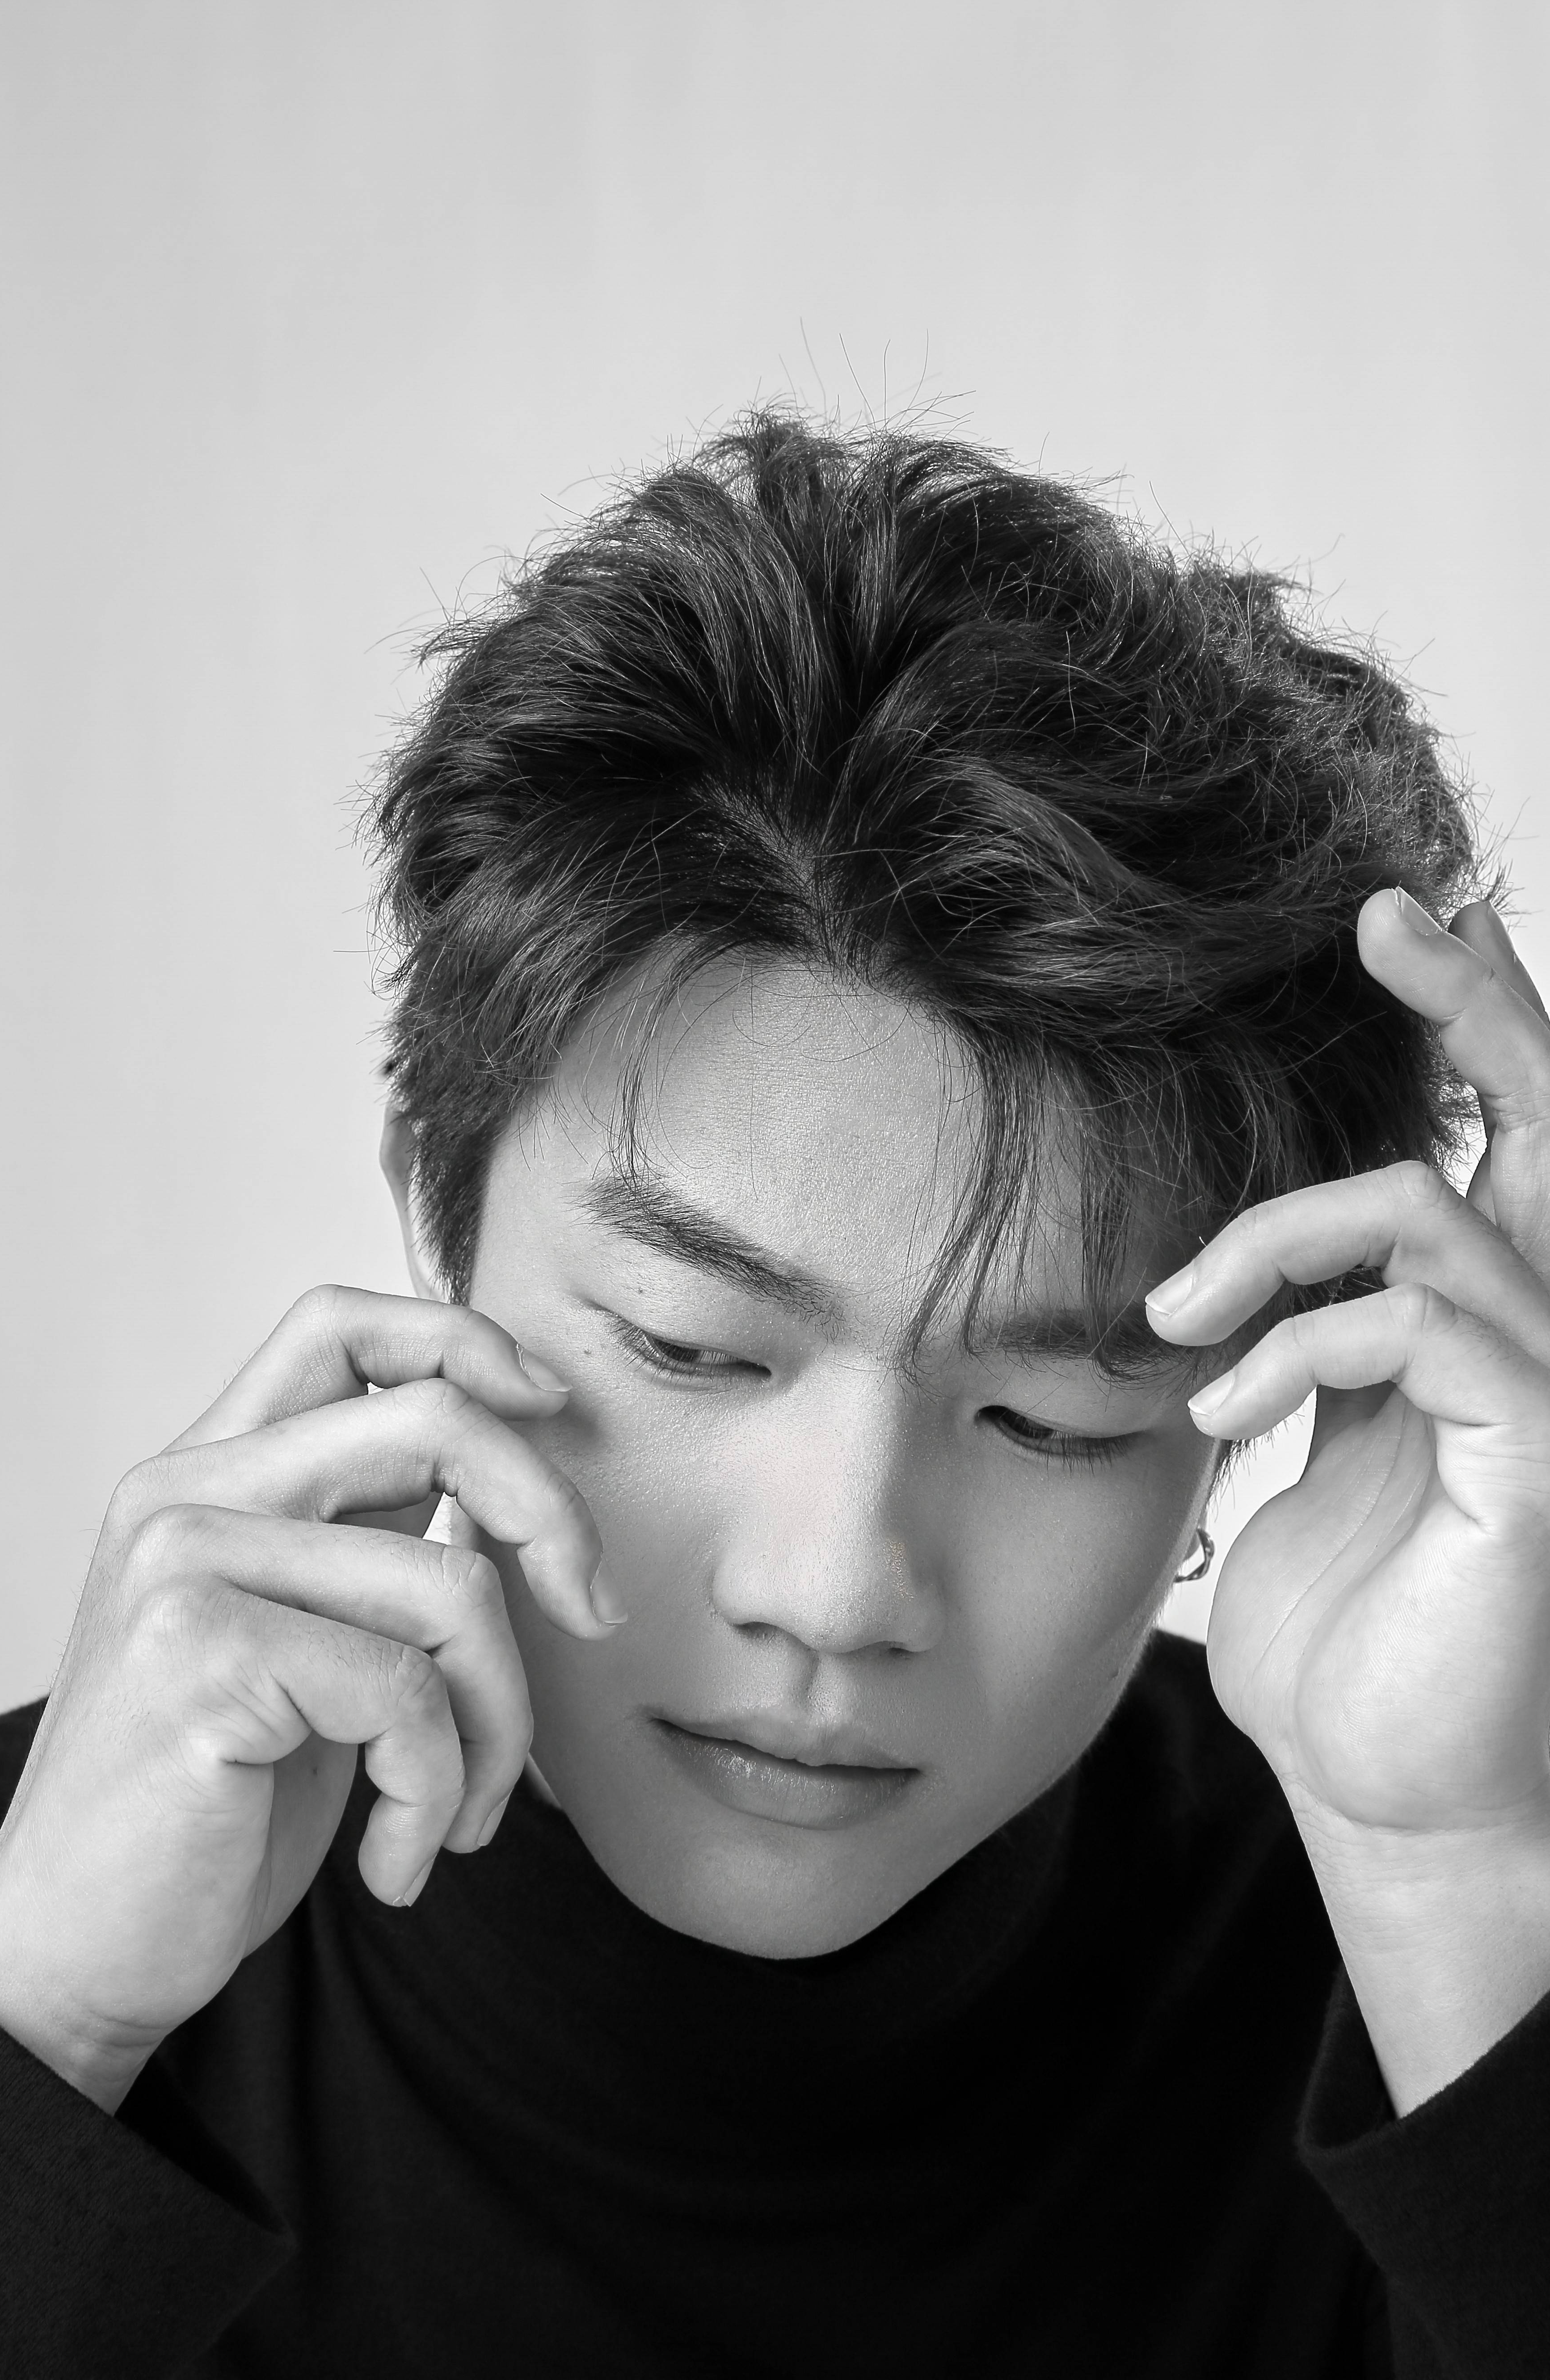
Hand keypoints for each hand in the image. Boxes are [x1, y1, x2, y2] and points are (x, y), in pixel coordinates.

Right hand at [0, 1287, 615, 2110]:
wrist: (77, 1957)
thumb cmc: (209, 1811)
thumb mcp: (302, 1646)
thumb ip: (367, 1543)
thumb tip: (511, 1472)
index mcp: (205, 1474)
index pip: (342, 1324)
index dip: (466, 1341)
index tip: (550, 1411)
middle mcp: (182, 1494)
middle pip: (432, 1418)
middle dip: (551, 1516)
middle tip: (593, 1615)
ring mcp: (184, 1566)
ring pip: (449, 1585)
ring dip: (500, 1725)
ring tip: (461, 1815)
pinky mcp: (202, 1656)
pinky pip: (409, 1698)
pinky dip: (437, 1795)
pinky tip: (400, 1862)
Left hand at [1146, 890, 1549, 2105]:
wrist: (1385, 1781)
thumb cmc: (1345, 1622)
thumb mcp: (1320, 1442)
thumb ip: (1320, 1333)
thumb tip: (1247, 1247)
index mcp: (1489, 1316)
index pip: (1506, 1136)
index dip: (1471, 1016)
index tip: (1395, 914)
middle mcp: (1543, 1330)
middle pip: (1546, 1116)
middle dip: (1474, 999)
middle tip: (1388, 915)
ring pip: (1423, 1213)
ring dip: (1274, 1244)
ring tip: (1183, 1323)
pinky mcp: (1535, 1455)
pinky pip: (1414, 1325)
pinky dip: (1296, 1343)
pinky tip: (1230, 1403)